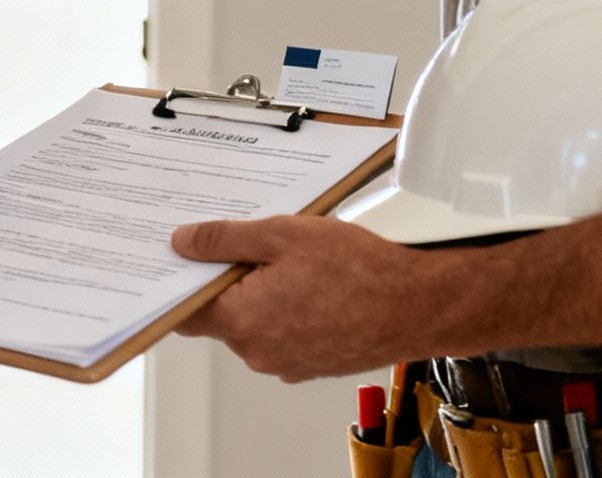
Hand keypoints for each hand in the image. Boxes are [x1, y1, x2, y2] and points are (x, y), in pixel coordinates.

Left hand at [170, 216, 456, 380]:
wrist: (420, 304)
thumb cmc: (360, 271)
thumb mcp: (281, 235)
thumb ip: (223, 239)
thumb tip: (183, 243)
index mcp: (242, 321)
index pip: (184, 310)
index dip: (181, 281)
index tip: (182, 258)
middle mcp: (259, 352)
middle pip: (220, 314)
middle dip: (228, 279)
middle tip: (253, 245)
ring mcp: (286, 363)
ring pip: (254, 323)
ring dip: (262, 294)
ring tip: (294, 262)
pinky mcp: (311, 365)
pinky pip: (283, 334)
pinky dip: (287, 311)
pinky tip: (312, 284)